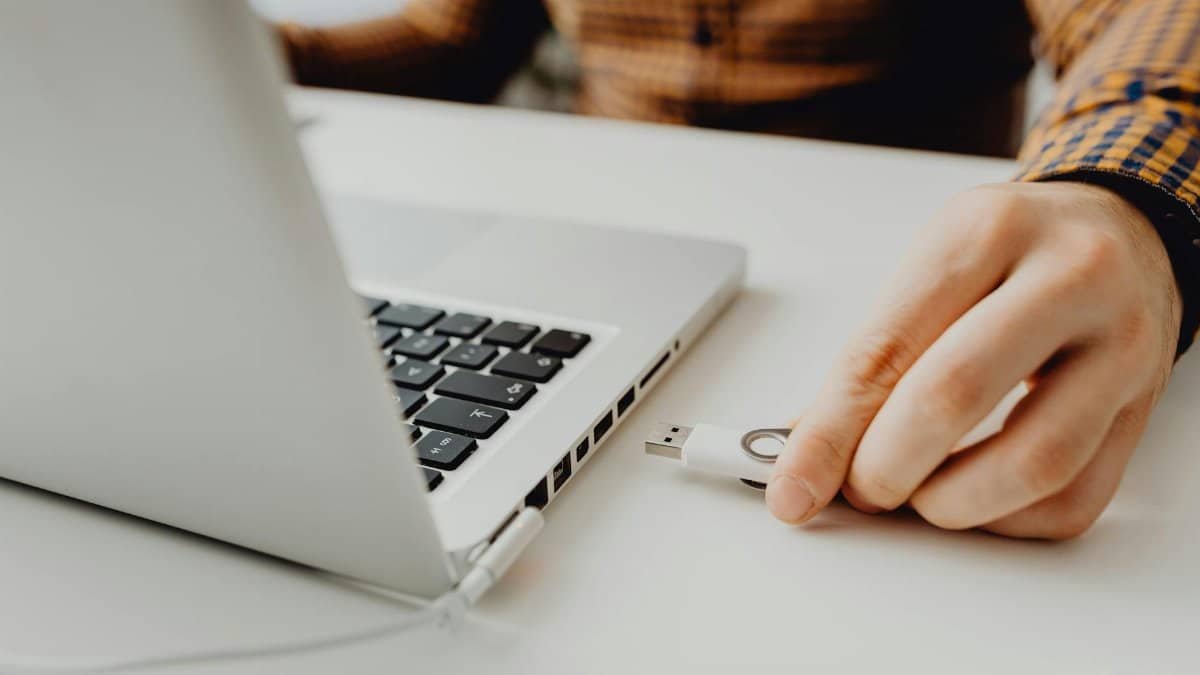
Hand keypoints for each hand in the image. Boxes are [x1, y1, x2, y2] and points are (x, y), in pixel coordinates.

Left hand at [766, 182, 1181, 538]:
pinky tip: (975, 498)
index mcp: (986, 232)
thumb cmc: (1012, 253)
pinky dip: (1006, 520)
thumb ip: (871, 357)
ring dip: (951, 504)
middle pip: (954, 396)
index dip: (829, 433)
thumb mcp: (933, 269)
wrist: (1122, 232)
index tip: (792, 486)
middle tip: (860, 488)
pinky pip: (1074, 497)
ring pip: (1032, 462)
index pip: (887, 348)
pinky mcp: (1144, 406)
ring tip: (918, 493)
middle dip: (885, 467)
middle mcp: (1067, 278)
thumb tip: (804, 450)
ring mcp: (1121, 344)